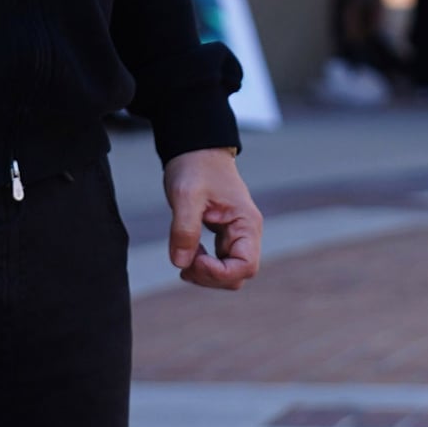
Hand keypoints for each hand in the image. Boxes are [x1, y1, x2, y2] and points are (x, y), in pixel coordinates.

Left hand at [164, 147, 261, 290]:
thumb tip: (181, 264)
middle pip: (238, 275)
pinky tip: (186, 256)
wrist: (196, 150)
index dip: (219, 273)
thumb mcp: (186, 196)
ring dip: (205, 274)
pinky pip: (219, 263)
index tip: (193, 261)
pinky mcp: (224, 237)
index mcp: (246, 224)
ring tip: (183, 256)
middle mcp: (246, 233)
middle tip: (184, 260)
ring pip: (229, 273)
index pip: (245, 266)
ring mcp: (236, 236)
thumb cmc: (195, 167)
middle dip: (210, 277)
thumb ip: (184, 230)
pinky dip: (202, 266)